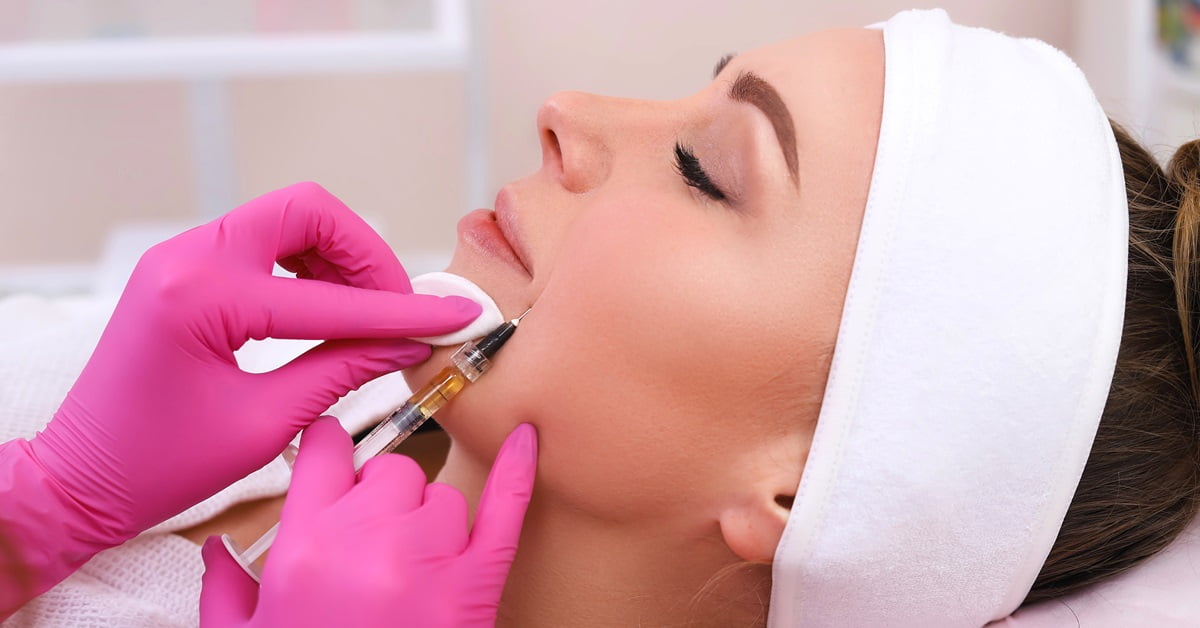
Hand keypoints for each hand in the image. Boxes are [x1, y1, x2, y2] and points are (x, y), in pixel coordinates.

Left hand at [27, 182, 479, 546]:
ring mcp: (182, 257)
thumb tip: (408, 345)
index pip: (330, 298)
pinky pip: (263, 242)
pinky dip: (308, 266)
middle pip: (308, 212)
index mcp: (202, 298)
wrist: (80, 478)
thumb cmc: (157, 465)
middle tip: (399, 307)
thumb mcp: (264, 425)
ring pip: (288, 218)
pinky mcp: (185, 269)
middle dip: (367, 255)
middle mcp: (188, 258)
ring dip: (340, 257)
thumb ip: (341, 373)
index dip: (401, 313)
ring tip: (369, 314)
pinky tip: (330, 309)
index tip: (453, 317)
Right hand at [200, 418, 536, 627]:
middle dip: (383, 498)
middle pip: (392, 472)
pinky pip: (504, 512)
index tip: (335, 456)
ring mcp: (427, 559)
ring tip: (408, 573)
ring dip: (428, 521)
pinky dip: (516, 474)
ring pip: (441, 496)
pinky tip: (526, 438)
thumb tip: (216, 550)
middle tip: (371, 546)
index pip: (326, 453)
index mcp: (304, 545)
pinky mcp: (476, 585)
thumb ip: (225, 590)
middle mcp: (367, 539)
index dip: (331, 451)